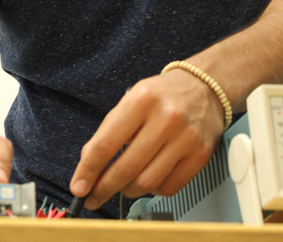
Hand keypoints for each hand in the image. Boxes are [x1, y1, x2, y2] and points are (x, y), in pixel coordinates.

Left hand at [69, 68, 224, 209]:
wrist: (203, 88)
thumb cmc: (163, 94)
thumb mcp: (130, 100)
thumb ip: (109, 130)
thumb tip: (88, 163)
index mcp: (142, 99)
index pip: (106, 144)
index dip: (88, 170)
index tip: (79, 186)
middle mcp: (166, 118)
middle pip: (126, 168)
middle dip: (104, 188)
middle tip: (94, 195)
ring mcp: (185, 138)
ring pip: (147, 183)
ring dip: (128, 190)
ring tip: (122, 184)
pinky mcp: (200, 155)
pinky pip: (169, 187)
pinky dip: (153, 190)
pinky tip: (149, 178)